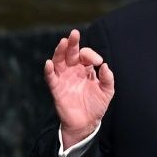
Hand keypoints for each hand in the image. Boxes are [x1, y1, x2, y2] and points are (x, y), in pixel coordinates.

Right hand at [44, 29, 114, 148]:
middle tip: (74, 33)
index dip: (91, 55)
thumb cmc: (96, 105)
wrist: (87, 123)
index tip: (98, 62)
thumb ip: (108, 79)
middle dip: (72, 43)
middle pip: (70, 53)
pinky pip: (51, 78)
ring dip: (60, 51)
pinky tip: (49, 63)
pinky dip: (49, 71)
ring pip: (59, 61)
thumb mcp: (107, 91)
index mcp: (86, 69)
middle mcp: (74, 71)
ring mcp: (64, 79)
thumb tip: (105, 66)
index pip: (86, 55)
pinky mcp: (57, 89)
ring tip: (63, 42)